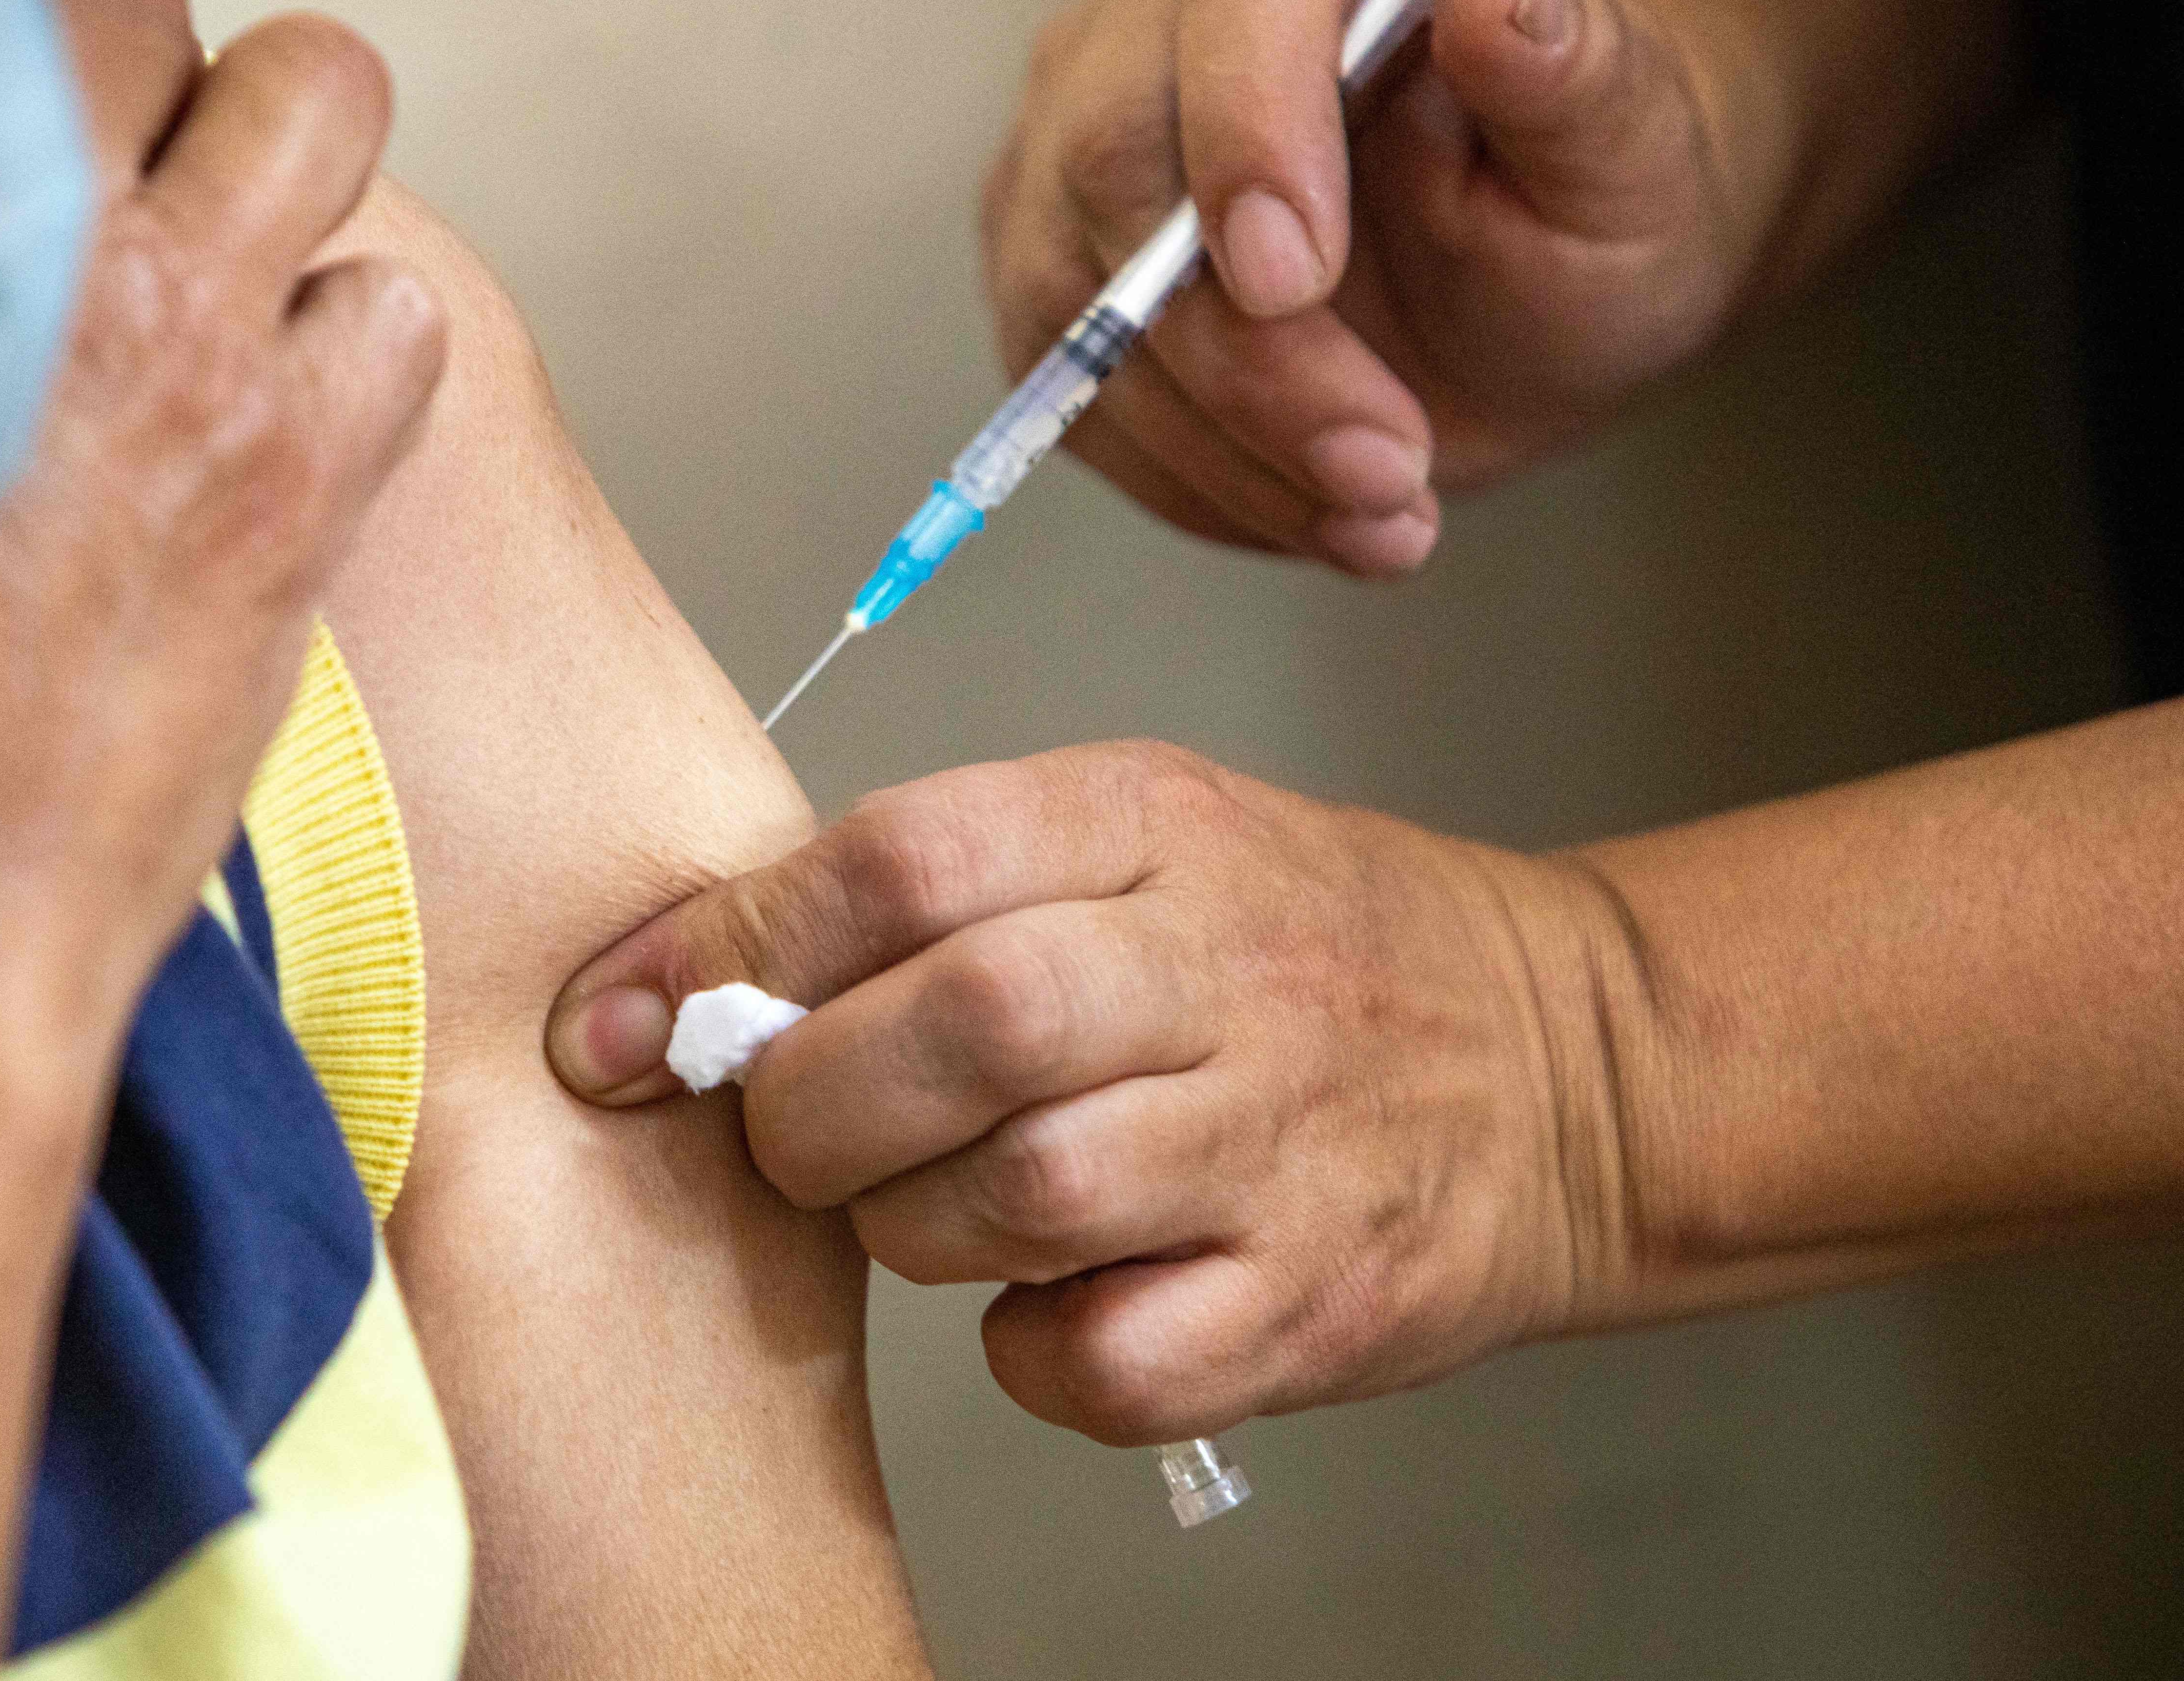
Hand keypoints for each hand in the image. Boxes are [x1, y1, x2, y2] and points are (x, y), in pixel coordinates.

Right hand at [0, 0, 447, 1075]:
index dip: (12, 55)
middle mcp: (79, 272)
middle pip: (194, 27)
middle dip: (166, 83)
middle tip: (107, 182)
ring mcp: (216, 382)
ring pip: (331, 135)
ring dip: (279, 199)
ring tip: (199, 299)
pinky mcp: (302, 507)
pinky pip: (398, 321)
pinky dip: (348, 345)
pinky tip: (259, 424)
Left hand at [546, 742, 1638, 1441]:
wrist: (1559, 1066)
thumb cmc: (1284, 949)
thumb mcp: (1130, 838)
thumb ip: (921, 892)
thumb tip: (665, 995)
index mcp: (1151, 823)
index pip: (905, 858)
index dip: (731, 947)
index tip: (624, 1021)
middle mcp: (1226, 969)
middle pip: (963, 1023)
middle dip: (810, 1102)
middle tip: (792, 1133)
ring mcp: (1285, 1142)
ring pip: (1017, 1197)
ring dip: (911, 1224)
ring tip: (928, 1204)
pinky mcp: (1320, 1301)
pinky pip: (1105, 1360)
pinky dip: (1029, 1350)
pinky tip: (1044, 1298)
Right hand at [983, 0, 1751, 575]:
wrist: (1546, 277)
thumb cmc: (1593, 187)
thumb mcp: (1634, 143)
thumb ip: (1570, 59)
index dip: (1244, 123)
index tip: (1292, 281)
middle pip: (1117, 160)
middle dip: (1241, 351)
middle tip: (1387, 466)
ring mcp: (1081, 134)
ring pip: (1068, 298)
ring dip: (1220, 443)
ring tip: (1382, 511)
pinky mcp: (1053, 266)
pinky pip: (1067, 391)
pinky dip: (1190, 479)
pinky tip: (1311, 506)